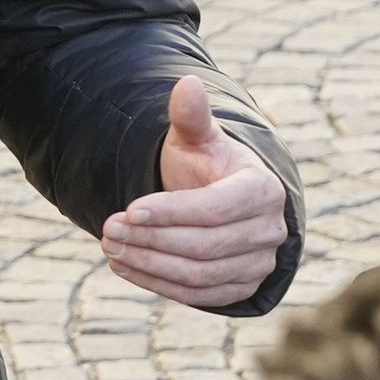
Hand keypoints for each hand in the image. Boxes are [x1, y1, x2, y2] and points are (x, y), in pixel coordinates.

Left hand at [101, 79, 288, 309]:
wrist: (226, 201)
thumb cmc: (209, 166)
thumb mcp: (198, 139)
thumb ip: (192, 116)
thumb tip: (187, 83)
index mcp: (263, 189)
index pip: (213, 209)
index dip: (169, 212)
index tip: (128, 210)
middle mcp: (270, 231)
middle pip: (203, 246)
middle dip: (150, 239)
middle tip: (109, 229)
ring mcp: (259, 265)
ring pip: (198, 275)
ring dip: (149, 263)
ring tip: (111, 247)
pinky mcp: (242, 290)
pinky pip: (197, 296)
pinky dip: (157, 284)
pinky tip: (125, 266)